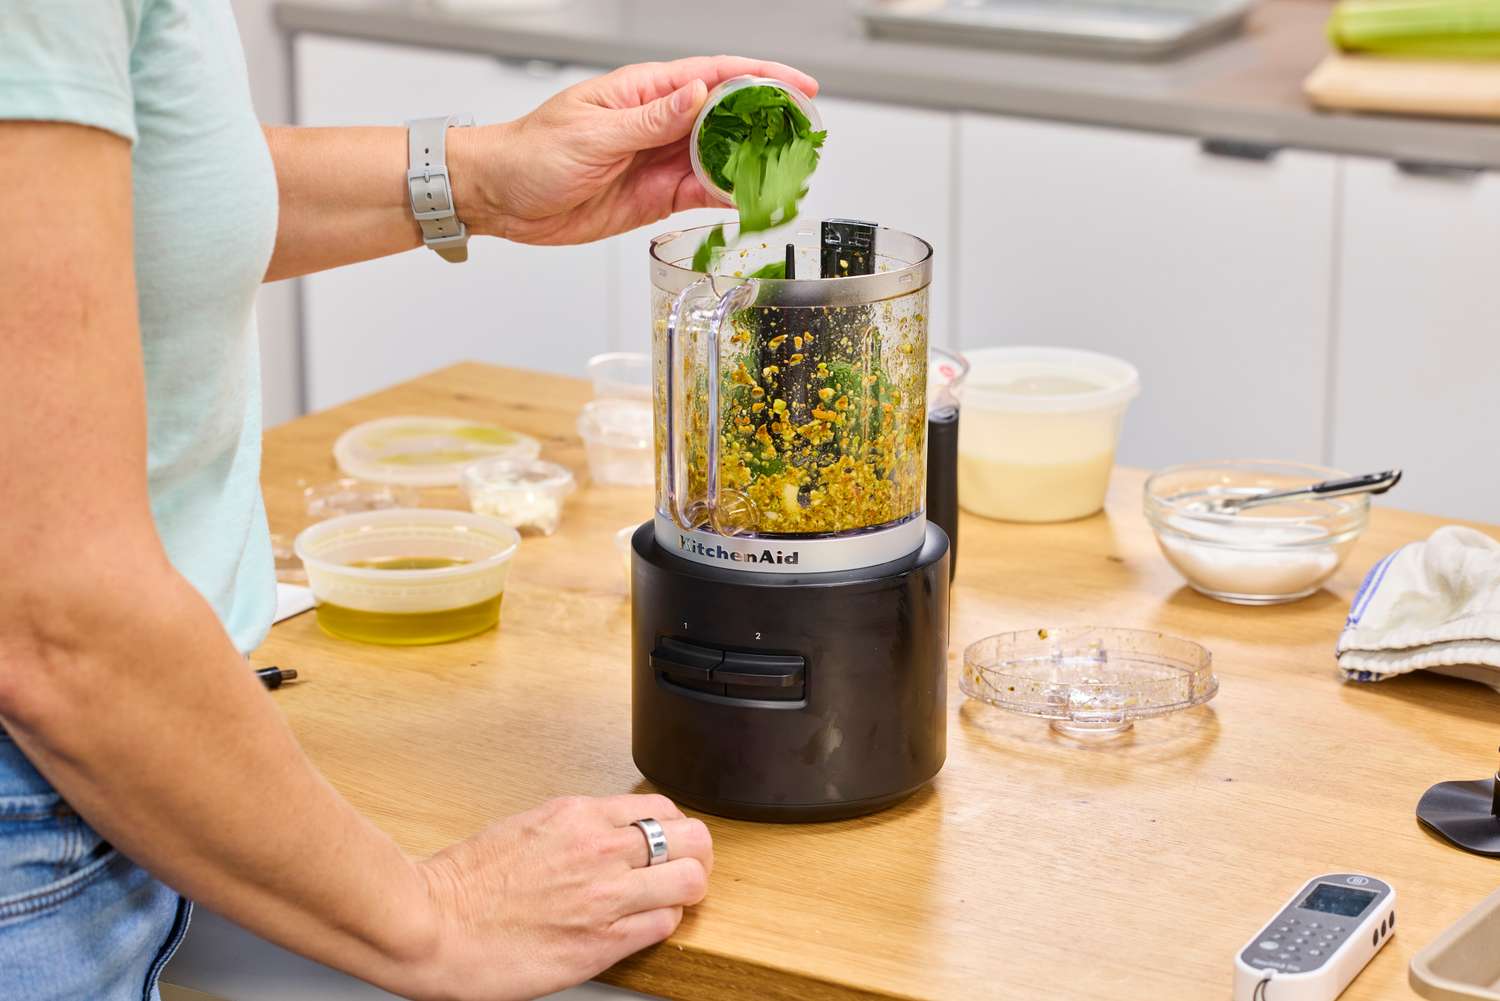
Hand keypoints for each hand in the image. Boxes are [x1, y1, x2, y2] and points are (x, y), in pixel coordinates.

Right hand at [407, 793, 712, 1000]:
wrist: (431, 926)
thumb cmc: (465, 883)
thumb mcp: (529, 826)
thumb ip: (577, 828)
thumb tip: (608, 834)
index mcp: (579, 815)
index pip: (663, 809)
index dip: (673, 829)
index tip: (668, 843)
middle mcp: (600, 849)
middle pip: (692, 840)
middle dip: (694, 856)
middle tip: (684, 870)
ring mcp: (606, 896)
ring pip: (690, 882)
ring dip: (684, 892)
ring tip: (668, 901)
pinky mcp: (602, 942)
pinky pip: (664, 926)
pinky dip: (662, 925)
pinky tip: (641, 927)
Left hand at [452, 56, 818, 245]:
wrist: (501, 198)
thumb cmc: (531, 152)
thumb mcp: (593, 132)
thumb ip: (650, 118)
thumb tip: (698, 94)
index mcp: (644, 91)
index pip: (715, 75)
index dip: (761, 77)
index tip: (798, 87)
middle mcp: (658, 122)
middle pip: (728, 117)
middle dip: (769, 124)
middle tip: (806, 138)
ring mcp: (660, 159)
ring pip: (721, 158)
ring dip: (754, 166)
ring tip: (789, 175)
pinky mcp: (656, 196)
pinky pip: (703, 193)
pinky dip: (729, 199)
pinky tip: (752, 203)